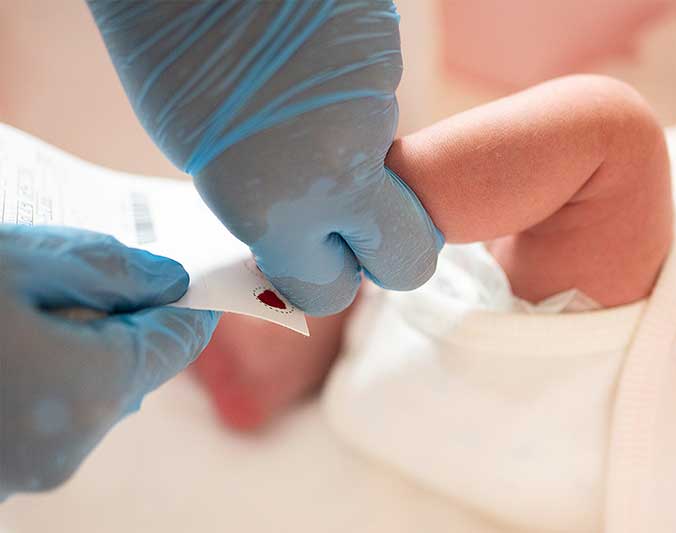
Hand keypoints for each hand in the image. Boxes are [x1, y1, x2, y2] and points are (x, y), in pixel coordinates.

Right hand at [0, 225, 218, 497]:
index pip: (177, 341)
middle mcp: (66, 446)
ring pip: (87, 392)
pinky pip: (47, 416)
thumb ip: (110, 272)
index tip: (200, 271)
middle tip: (87, 274)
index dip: (190, 300)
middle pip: (132, 367)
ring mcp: (26, 469)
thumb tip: (170, 282)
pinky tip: (13, 340)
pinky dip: (44, 377)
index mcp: (89, 391)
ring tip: (35, 304)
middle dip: (120, 318)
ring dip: (77, 347)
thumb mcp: (20, 265)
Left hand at [88, 0, 441, 315]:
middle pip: (408, 260)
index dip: (321, 275)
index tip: (313, 257)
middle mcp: (337, 175)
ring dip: (359, 158)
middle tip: (357, 225)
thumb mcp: (209, 167)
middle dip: (387, 254)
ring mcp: (374, 116)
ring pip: (392, 174)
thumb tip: (310, 242)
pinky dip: (356, 104)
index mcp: (273, 212)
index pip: (330, 291)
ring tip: (304, 111)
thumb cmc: (172, 56)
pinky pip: (384, 110)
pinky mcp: (389, 65)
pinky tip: (315, 73)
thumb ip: (271, 219)